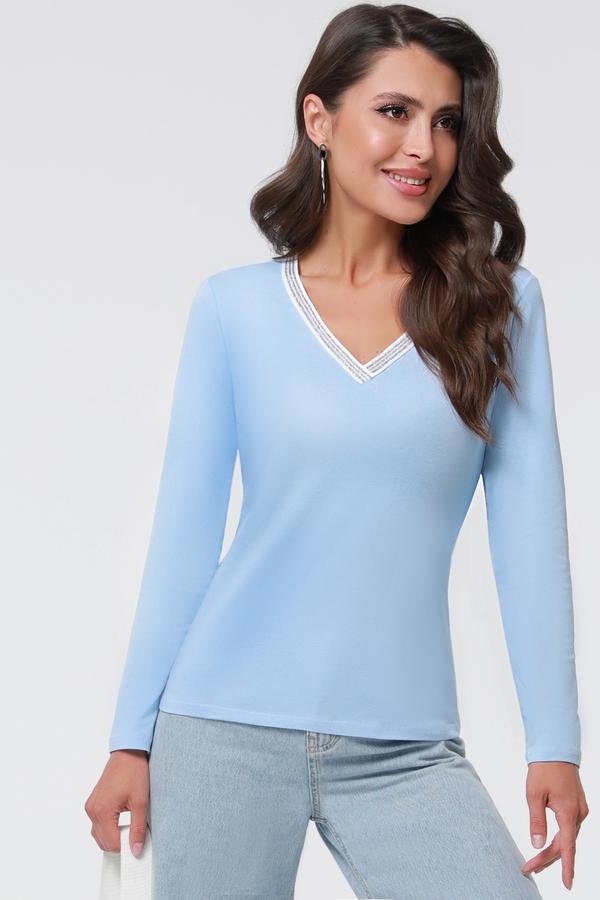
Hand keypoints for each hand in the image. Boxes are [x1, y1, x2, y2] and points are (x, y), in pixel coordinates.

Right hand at [85, 749, 149, 855]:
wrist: (128, 753)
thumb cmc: (134, 772)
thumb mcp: (140, 802)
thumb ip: (138, 828)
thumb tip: (136, 849)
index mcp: (102, 811)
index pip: (111, 844)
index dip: (126, 847)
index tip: (137, 844)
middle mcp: (92, 810)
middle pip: (103, 842)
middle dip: (119, 843)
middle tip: (135, 834)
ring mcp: (90, 806)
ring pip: (99, 834)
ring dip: (113, 836)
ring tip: (129, 825)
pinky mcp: (93, 802)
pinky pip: (97, 824)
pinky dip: (108, 827)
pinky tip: (122, 820)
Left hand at [521, 761, 588, 890]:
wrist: (556, 751)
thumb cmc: (544, 770)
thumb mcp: (534, 795)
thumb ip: (536, 821)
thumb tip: (536, 844)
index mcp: (568, 813)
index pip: (568, 847)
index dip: (567, 868)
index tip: (567, 884)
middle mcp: (578, 814)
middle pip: (565, 845)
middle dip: (547, 859)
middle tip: (529, 868)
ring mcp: (580, 810)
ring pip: (568, 837)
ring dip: (553, 850)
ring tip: (536, 862)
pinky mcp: (577, 807)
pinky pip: (570, 829)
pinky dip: (560, 839)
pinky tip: (550, 845)